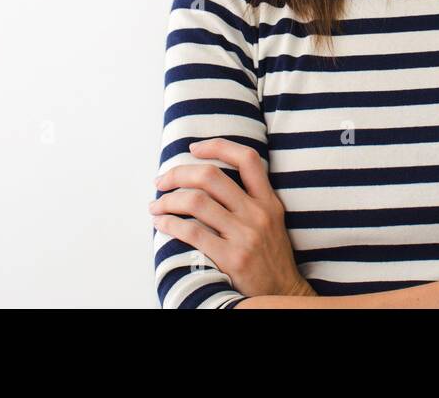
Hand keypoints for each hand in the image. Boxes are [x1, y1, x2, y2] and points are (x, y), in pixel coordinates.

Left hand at [149, 138, 314, 298]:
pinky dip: (170, 224)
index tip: (194, 148)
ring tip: (156, 205)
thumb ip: (252, 198)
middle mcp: (257, 214)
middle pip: (211, 176)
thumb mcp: (272, 220)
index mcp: (268, 201)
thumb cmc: (271, 257)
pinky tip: (161, 224)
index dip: (218, 146)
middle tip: (161, 180)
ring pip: (196, 201)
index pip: (247, 159)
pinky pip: (192, 232)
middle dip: (178, 173)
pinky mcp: (231, 258)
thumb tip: (209, 179)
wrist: (283, 293)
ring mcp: (244, 236)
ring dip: (167, 200)